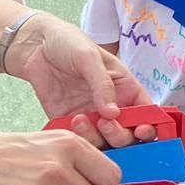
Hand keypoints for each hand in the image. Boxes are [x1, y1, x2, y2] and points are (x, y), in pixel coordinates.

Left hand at [6, 13, 157, 148]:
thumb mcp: (90, 57)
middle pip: (127, 134)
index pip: (145, 112)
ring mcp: (91, 116)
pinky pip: (80, 141)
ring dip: (96, 137)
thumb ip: (103, 84)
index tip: (142, 130)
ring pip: (103, 142)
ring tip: (80, 119)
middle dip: (120, 135)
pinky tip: (72, 122)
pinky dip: (79, 139)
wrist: (35, 46)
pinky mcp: (69, 123)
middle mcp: (111, 106)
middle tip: (105, 124)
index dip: (149, 125)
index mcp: (125, 88)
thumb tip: (113, 113)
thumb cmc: (69, 43)